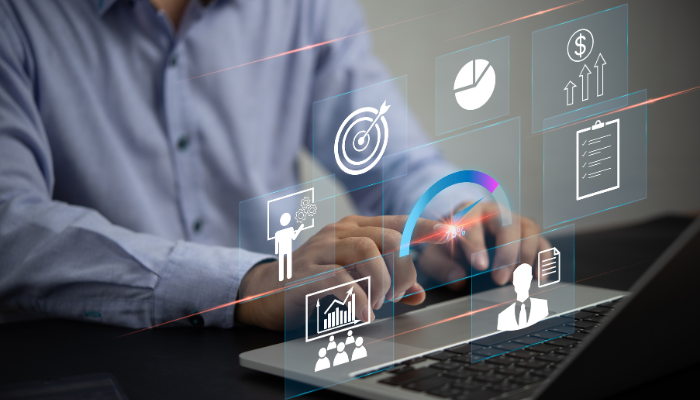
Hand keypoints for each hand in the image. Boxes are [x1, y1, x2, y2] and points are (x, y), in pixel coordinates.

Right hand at [235, 215, 449, 329]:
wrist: (263, 291)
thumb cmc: (312, 283)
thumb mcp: (353, 279)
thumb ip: (385, 281)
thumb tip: (417, 293)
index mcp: (353, 229)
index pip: (397, 222)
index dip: (424, 228)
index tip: (449, 236)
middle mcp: (339, 233)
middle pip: (387, 237)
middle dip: (401, 270)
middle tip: (395, 295)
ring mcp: (322, 250)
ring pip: (368, 252)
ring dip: (382, 283)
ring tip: (378, 303)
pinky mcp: (308, 273)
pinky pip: (343, 280)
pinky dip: (360, 300)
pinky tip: (364, 314)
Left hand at [417, 201, 551, 289]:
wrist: (461, 234)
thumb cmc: (448, 244)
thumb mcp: (434, 254)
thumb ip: (441, 265)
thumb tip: (457, 279)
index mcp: (467, 212)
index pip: (473, 224)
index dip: (476, 245)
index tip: (480, 266)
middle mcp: (495, 212)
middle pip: (507, 224)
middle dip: (506, 253)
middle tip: (500, 279)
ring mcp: (514, 221)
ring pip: (529, 230)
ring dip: (526, 256)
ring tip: (518, 280)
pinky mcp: (528, 235)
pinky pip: (542, 242)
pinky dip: (543, 259)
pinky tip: (539, 278)